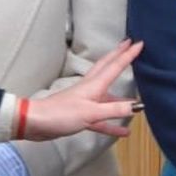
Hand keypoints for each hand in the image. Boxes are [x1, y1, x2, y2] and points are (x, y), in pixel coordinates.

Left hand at [20, 40, 143, 140]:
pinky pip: (102, 119)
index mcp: (94, 85)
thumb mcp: (91, 112)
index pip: (115, 66)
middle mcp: (92, 90)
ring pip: (108, 96)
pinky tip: (124, 131)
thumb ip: (115, 110)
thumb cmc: (60, 114)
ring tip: (136, 97)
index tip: (139, 44)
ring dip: (122, 96)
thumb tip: (137, 106)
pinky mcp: (82, 115)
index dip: (128, 55)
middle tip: (129, 46)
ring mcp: (87, 102)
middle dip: (119, 57)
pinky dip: (114, 124)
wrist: (36, 123)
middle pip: (108, 70)